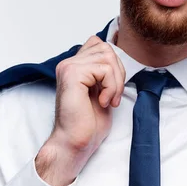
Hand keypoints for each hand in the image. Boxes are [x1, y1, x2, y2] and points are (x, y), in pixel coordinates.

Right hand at [36, 35, 125, 185]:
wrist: (76, 141)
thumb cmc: (88, 122)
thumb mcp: (101, 89)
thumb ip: (104, 69)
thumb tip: (115, 52)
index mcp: (74, 65)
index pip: (99, 43)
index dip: (113, 62)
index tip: (111, 86)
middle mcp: (68, 63)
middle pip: (106, 48)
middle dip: (118, 72)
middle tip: (113, 96)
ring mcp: (68, 67)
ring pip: (107, 57)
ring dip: (115, 82)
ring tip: (109, 99)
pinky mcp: (72, 74)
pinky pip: (104, 69)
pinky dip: (110, 87)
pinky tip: (103, 102)